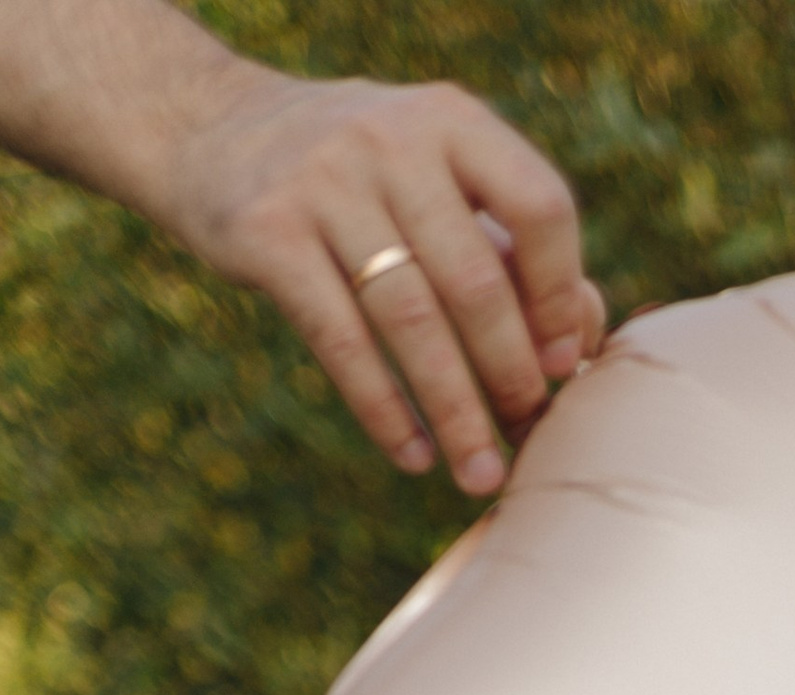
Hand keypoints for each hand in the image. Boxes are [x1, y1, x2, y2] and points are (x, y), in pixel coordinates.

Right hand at [153, 69, 605, 494]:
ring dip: (455, 411)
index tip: (566, 363)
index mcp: (451, 121)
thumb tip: (586, 338)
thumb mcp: (434, 179)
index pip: (538, 205)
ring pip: (412, 320)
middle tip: (526, 433)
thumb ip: (510, 245)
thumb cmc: (359, 179)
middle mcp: (391, 140)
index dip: (561, 293)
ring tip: (480, 473)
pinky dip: (384, 409)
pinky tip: (414, 455)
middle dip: (510, 372)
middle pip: (475, 280)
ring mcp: (324, 182)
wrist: (207, 130)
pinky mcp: (267, 233)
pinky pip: (342, 341)